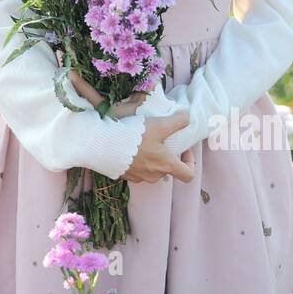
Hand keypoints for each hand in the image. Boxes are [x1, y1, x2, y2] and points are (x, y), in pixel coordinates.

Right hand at [67, 69, 193, 184]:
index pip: (188, 175)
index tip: (183, 149)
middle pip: (168, 170)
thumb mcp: (159, 124)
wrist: (102, 145)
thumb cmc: (133, 136)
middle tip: (161, 141)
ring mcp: (137, 177)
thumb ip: (177, 121)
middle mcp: (153, 175)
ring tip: (142, 142)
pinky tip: (127, 146)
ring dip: (150, 159)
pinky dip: (135, 160)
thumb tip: (188, 116)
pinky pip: (134, 169)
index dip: (190, 162)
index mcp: (165, 165)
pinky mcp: (123, 174)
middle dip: (167, 156)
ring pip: (150, 170)